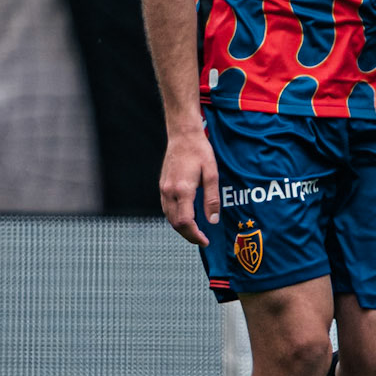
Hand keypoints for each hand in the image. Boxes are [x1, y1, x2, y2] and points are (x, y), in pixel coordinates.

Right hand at [160, 123, 219, 245]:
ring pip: (169, 218)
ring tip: (196, 231)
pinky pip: (167, 209)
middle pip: (175, 223)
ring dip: (181, 228)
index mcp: (183, 190)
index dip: (195, 235)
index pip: (185, 222)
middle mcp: (170, 192)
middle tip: (202, 239)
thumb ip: (212, 198)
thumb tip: (213, 220)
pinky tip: (186, 217)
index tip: (205, 240)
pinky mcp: (162, 186)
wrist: (182, 135)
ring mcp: (163, 189)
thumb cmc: (199, 151)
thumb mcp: (212, 173)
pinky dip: (175, 218)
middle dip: (189, 235)